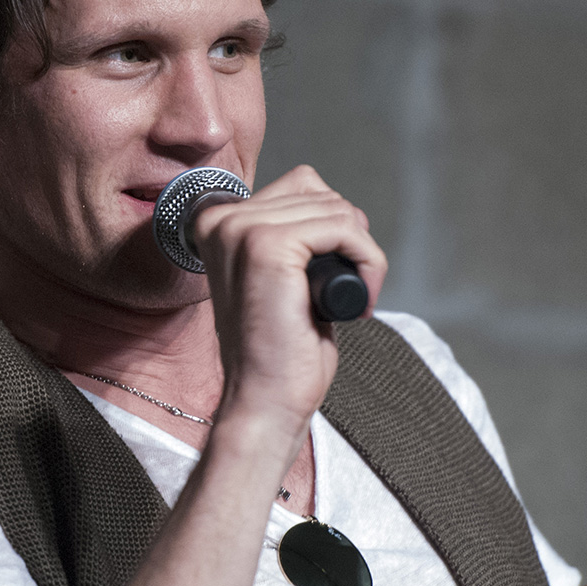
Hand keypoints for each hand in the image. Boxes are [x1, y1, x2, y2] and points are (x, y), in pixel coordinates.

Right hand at [192, 165, 386, 438]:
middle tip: (342, 294)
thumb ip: (293, 232)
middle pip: (323, 194)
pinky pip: (344, 228)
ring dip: (361, 257)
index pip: (302, 184)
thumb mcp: (281, 275)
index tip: (330, 277)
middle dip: (350, 243)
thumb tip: (335, 202)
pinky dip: (367, 263)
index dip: (331, 228)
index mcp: (218, 222)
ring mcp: (241, 230)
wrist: (265, 401)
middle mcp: (222, 219)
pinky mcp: (267, 246)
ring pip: (338, 210)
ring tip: (345, 302)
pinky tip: (353, 303)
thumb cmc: (279, 350)